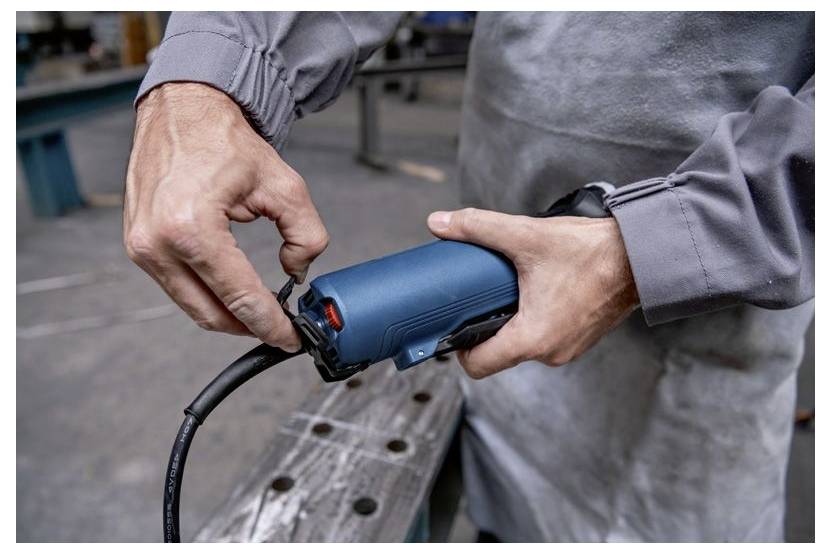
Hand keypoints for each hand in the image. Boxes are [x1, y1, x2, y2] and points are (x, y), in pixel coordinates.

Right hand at [124, 83, 328, 349]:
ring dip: (228, 314)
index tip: (290, 338)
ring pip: (192, 306)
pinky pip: (177, 286)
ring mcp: (142, 247)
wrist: (182, 112)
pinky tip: (232, 290)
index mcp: (192, 229)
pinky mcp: (138, 246)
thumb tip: (297, 272)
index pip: (240, 297)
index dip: (270, 326)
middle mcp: (158, 243)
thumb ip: (306, 236)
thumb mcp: (284, 186)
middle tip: (279, 329)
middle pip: (212, 314)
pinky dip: (207, 294)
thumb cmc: (222, 141)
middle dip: (250, 327)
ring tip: (260, 311)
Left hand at [427, 208, 638, 377]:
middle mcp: (550, 353)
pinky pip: (545, 337)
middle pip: (499, 353)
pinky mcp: (580, 339)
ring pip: (523, 344)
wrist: (642, 255)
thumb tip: (440, 222)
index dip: (459, 348)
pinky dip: (535, 320)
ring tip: (511, 290)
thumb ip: (478, 228)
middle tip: (481, 297)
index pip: (478, 366)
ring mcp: (568, 349)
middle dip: (486, 326)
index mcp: (532, 338)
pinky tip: (535, 293)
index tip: (455, 325)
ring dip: (512, 321)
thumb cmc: (592, 252)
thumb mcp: (525, 236)